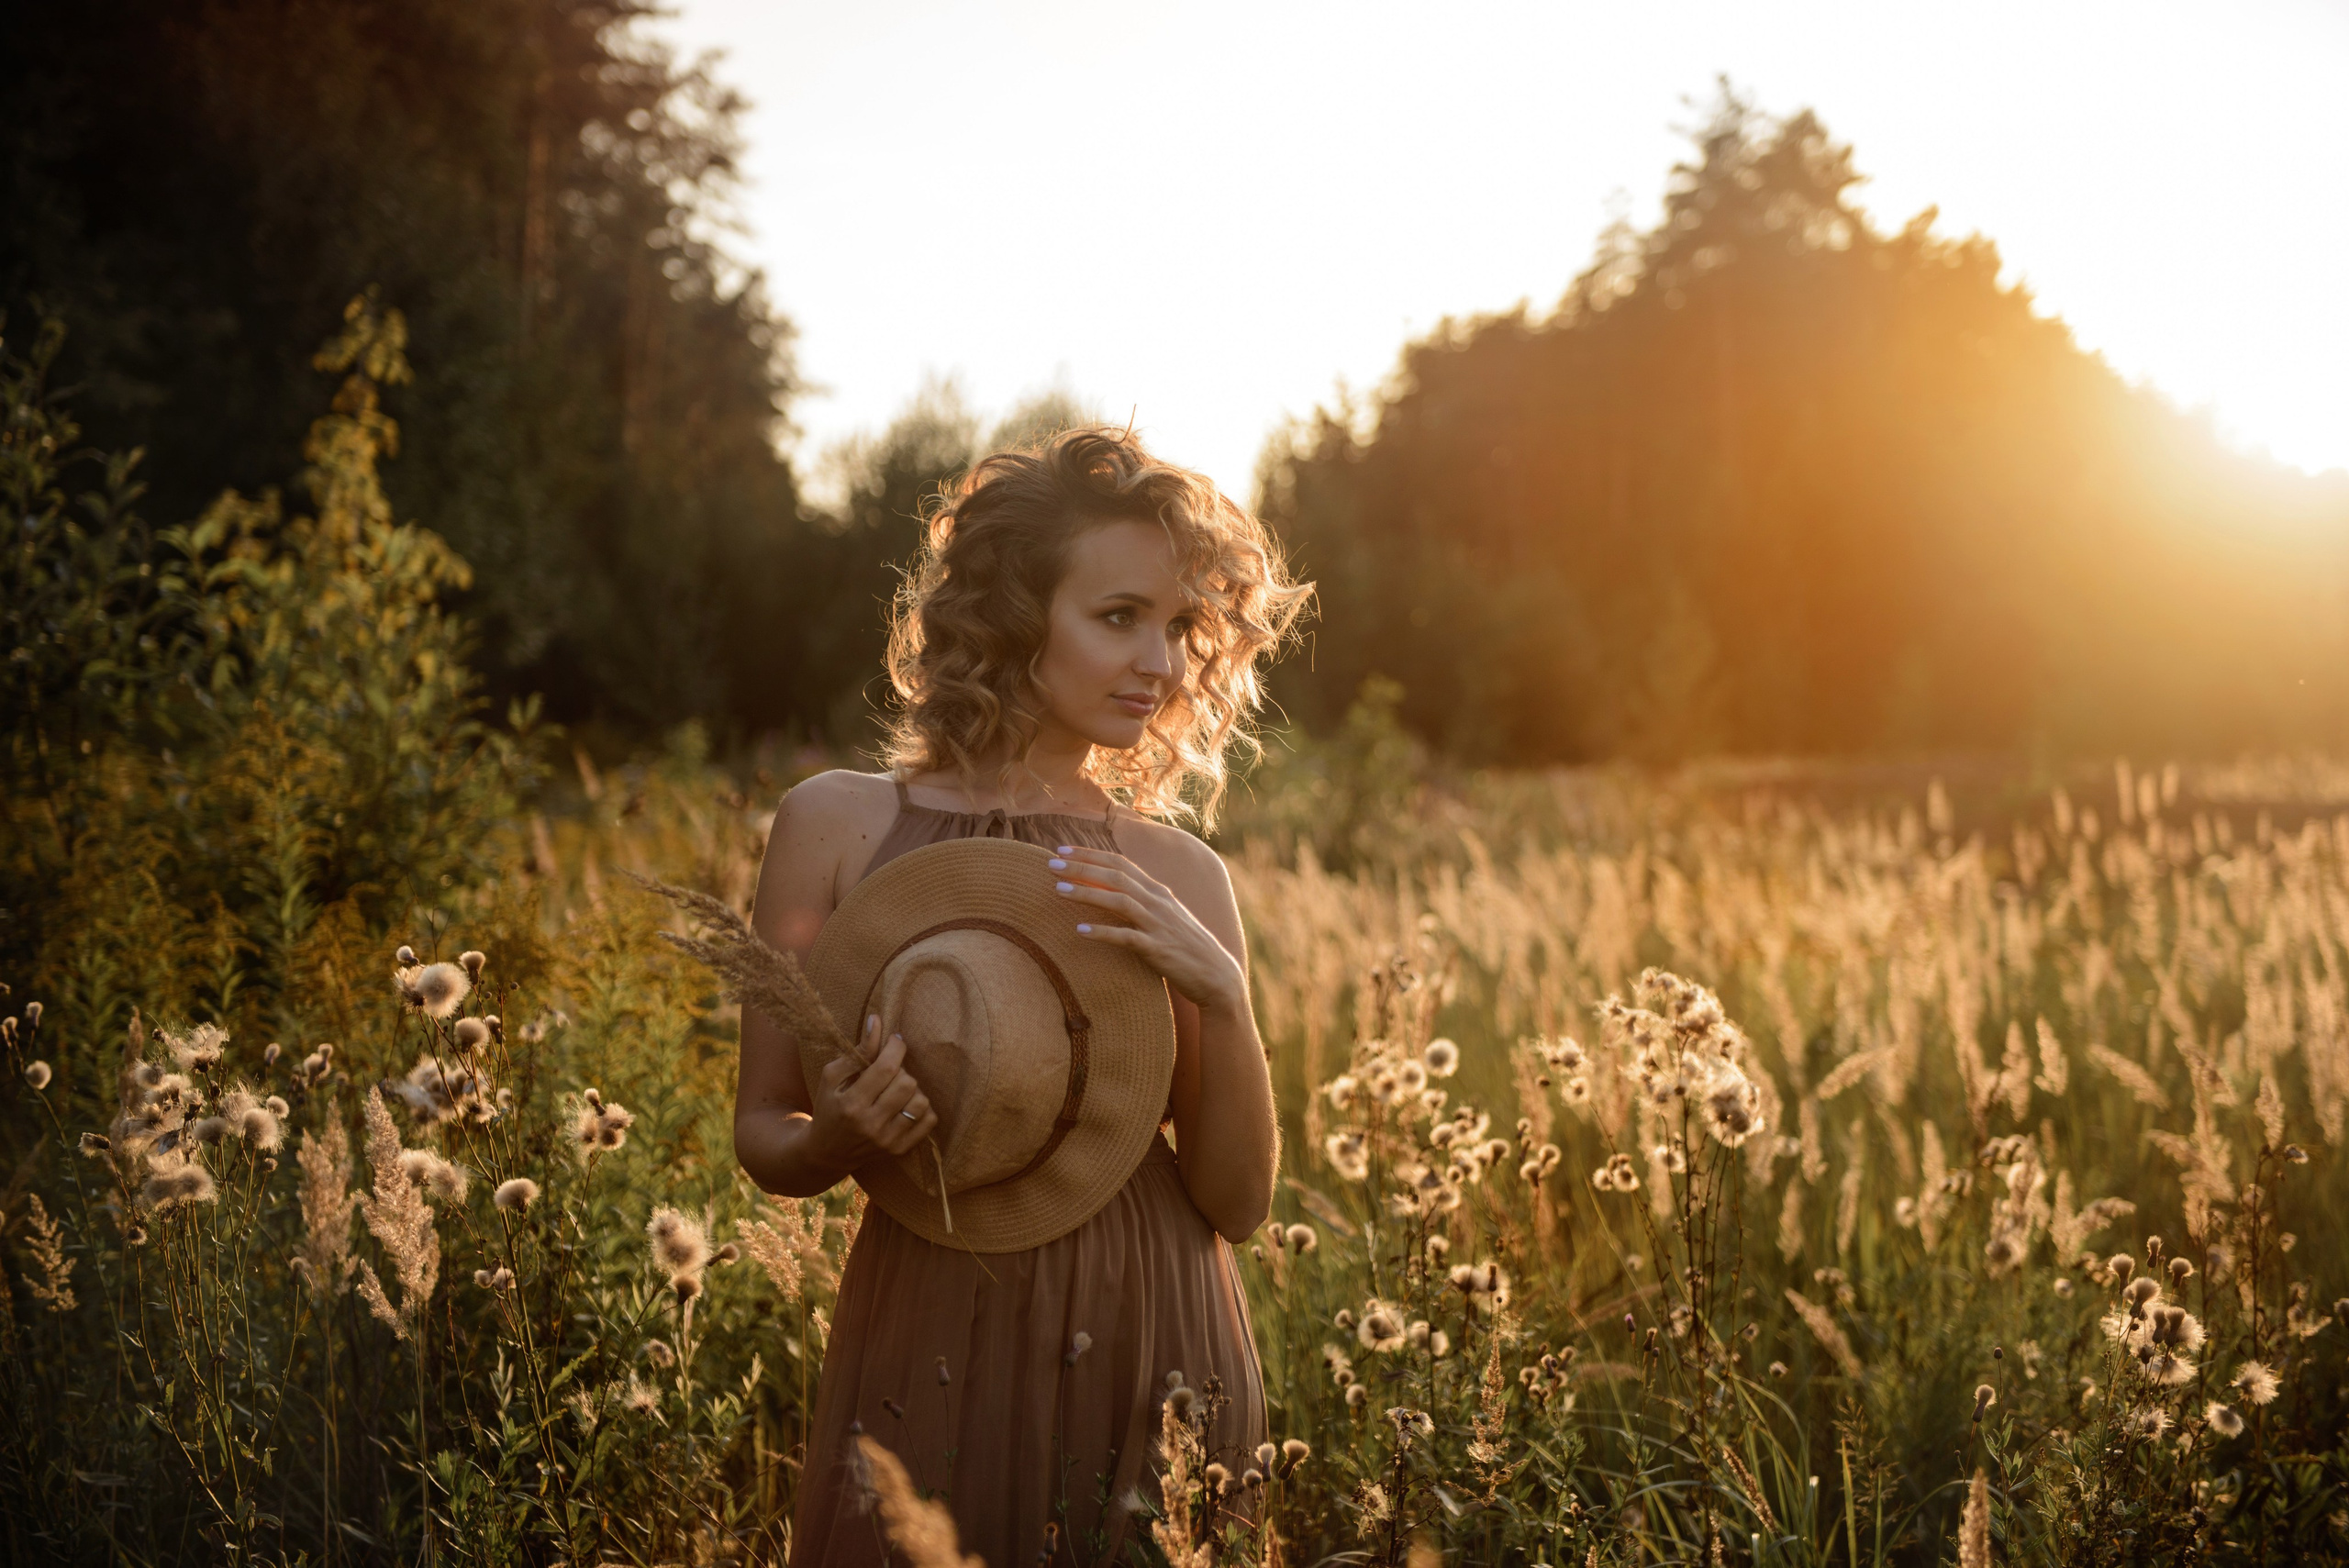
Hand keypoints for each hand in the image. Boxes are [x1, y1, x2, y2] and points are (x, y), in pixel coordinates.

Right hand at [808, 1014, 937, 1170]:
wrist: (827, 1153)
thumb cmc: (829, 1108)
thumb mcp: (832, 1077)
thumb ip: (857, 1051)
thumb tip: (877, 1020)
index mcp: (851, 1104)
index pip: (886, 1068)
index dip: (896, 1047)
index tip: (895, 1041)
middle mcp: (871, 1125)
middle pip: (907, 1083)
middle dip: (901, 1069)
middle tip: (889, 1071)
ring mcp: (887, 1140)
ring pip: (921, 1102)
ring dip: (912, 1089)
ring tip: (896, 1089)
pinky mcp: (900, 1150)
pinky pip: (929, 1121)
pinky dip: (922, 1108)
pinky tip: (906, 1105)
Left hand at [1048, 845, 1247, 1013]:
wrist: (1217, 975)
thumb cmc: (1186, 947)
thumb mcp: (1165, 917)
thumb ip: (1142, 902)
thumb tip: (1112, 892)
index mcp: (1158, 891)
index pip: (1120, 863)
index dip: (1090, 853)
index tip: (1062, 849)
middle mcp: (1158, 902)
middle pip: (1115, 875)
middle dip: (1081, 866)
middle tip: (1050, 862)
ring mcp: (1158, 924)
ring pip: (1118, 900)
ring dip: (1086, 893)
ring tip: (1058, 889)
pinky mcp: (1157, 949)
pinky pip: (1125, 937)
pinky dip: (1101, 932)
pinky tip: (1079, 930)